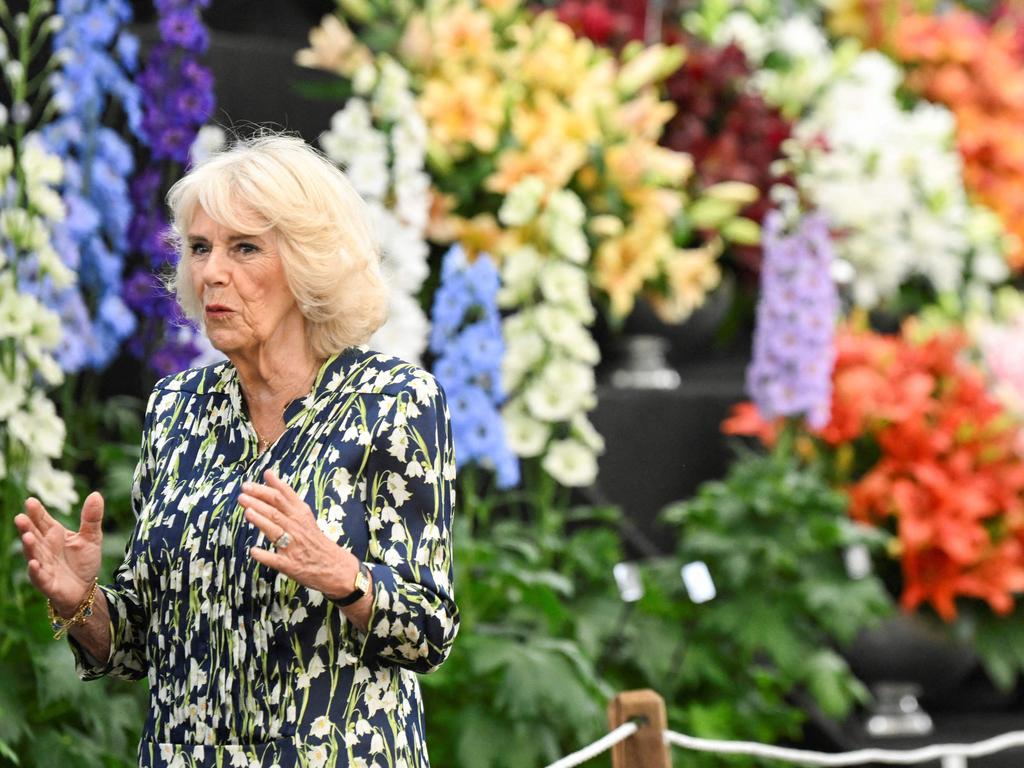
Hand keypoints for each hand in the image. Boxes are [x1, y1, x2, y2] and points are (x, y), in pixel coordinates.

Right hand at [14, 493, 103, 615]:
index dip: (37, 512)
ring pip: (33, 554)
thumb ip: (91, 518)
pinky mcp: (46, 582)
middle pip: (34, 535)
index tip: (31, 501)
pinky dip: (35, 570)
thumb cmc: (83, 561)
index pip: (43, 520)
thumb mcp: (92, 537)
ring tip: (27, 537)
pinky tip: (34, 563)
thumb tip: (95, 494)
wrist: (84, 589)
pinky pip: (39, 576)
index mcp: (54, 534)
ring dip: (29, 546)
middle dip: (26, 527)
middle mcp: (45, 548)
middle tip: (20, 517)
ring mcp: (43, 565)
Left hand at [240, 470, 359, 599]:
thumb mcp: (304, 515)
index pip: (282, 496)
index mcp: (300, 514)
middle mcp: (297, 528)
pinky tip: (254, 551)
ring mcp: (293, 546)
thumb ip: (286, 497)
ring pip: (276, 530)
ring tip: (247, 512)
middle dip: (259, 501)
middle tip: (242, 493)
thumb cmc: (314, 539)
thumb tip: (268, 475)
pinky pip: (276, 560)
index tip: (249, 483)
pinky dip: (265, 555)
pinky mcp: (290, 565)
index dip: (265, 488)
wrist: (335, 567)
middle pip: (276, 511)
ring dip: (261, 521)